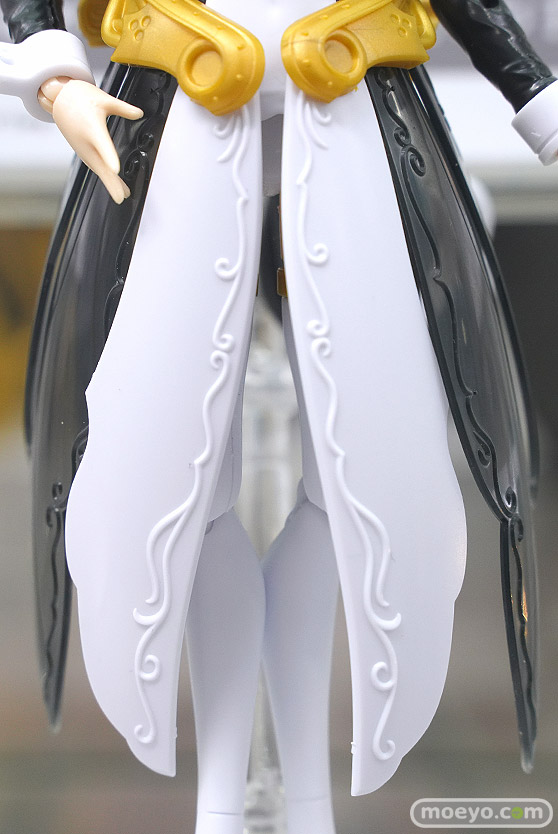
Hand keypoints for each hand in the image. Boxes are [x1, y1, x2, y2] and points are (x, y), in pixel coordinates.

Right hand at [39, 77, 142, 202]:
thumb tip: (139, 113)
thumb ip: (123, 108)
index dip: (108, 158)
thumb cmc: (80, 98)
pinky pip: (96, 167)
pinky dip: (105, 177)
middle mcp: (86, 142)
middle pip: (100, 165)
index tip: (115, 170)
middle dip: (111, 182)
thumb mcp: (104, 99)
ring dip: (110, 183)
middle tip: (120, 196)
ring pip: (98, 169)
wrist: (60, 100)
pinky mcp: (84, 153)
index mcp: (92, 127)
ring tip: (122, 195)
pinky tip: (115, 185)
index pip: (101, 144)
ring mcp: (83, 149)